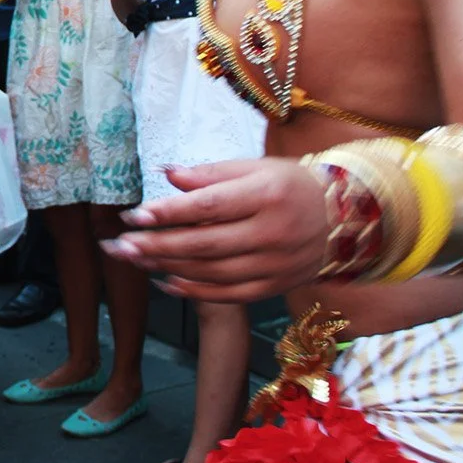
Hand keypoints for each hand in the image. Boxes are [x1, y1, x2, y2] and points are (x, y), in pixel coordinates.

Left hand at [102, 159, 328, 302]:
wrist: (343, 218)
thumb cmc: (288, 185)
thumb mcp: (254, 168)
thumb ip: (209, 174)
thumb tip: (166, 173)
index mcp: (266, 195)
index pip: (209, 206)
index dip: (169, 212)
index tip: (134, 214)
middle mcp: (272, 233)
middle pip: (205, 244)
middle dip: (156, 246)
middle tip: (119, 245)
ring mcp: (275, 265)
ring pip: (212, 273)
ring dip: (167, 267)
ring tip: (135, 259)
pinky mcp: (274, 287)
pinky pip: (228, 295)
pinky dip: (194, 290)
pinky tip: (165, 280)